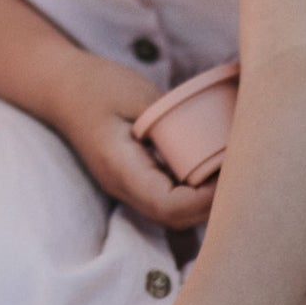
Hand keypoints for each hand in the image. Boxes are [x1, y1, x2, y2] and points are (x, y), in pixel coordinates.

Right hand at [51, 57, 218, 232]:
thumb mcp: (138, 96)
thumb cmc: (97, 86)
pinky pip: (170, 198)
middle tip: (244, 176)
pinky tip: (215, 172)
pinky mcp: (137, 179)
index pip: (168, 206)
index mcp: (121, 169)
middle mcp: (124, 187)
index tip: (231, 173)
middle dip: (212, 206)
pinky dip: (196, 193)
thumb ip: (171, 123)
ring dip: (206, 203)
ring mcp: (129, 187)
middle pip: (175, 218)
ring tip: (234, 175)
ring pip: (174, 214)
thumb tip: (215, 143)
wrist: (61, 87)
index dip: (204, 200)